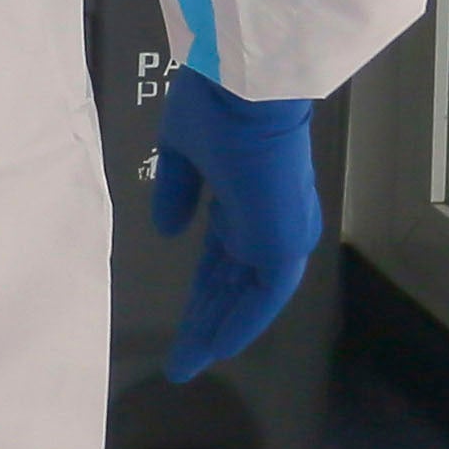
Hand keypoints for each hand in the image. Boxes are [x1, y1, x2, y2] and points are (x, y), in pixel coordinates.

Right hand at [152, 68, 321, 378]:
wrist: (246, 87)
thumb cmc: (213, 106)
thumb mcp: (181, 150)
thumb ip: (177, 192)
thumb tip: (168, 228)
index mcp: (248, 203)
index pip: (223, 262)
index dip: (202, 293)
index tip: (183, 322)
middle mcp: (269, 226)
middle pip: (232, 288)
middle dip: (206, 323)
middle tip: (183, 359)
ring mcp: (279, 236)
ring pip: (247, 298)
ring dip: (217, 330)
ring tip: (188, 361)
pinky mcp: (281, 244)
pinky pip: (261, 297)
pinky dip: (240, 323)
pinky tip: (216, 346)